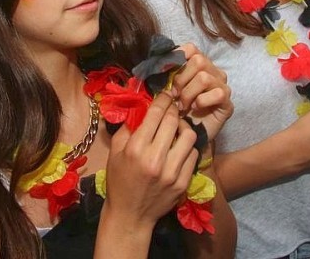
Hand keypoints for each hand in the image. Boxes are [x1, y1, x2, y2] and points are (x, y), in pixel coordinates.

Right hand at [104, 92, 198, 228]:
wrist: (130, 215)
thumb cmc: (119, 180)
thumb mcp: (115, 152)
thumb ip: (128, 128)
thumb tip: (142, 107)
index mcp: (136, 149)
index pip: (155, 114)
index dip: (162, 100)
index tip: (166, 94)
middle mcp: (155, 158)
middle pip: (173, 121)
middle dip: (173, 110)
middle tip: (172, 109)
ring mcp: (171, 172)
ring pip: (189, 136)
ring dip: (183, 128)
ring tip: (177, 129)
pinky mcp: (182, 182)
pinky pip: (193, 154)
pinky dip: (188, 148)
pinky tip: (180, 149)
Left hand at [170, 43, 232, 142]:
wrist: (187, 134)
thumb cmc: (177, 110)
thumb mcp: (168, 89)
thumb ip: (166, 74)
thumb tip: (157, 64)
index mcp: (199, 65)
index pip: (191, 48)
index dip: (178, 57)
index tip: (166, 73)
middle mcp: (214, 72)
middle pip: (199, 61)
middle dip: (181, 79)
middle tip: (174, 95)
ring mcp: (222, 87)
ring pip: (204, 78)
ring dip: (188, 93)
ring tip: (182, 105)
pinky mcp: (228, 103)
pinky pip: (217, 94)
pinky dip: (202, 101)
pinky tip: (195, 109)